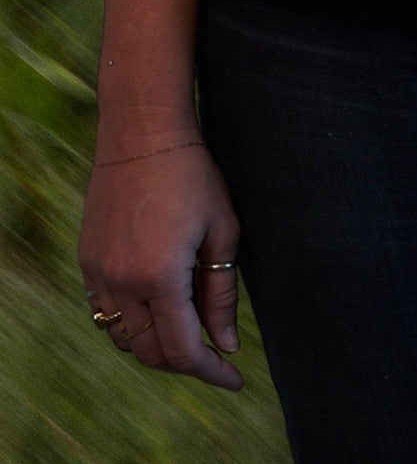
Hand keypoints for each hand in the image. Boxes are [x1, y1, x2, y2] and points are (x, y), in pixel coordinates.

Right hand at [79, 135, 243, 390]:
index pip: (182, 350)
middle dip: (184, 361)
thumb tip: (225, 344)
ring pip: (124, 338)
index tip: (233, 378)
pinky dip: (131, 323)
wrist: (142, 133)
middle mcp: (122, 282)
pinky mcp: (88, 260)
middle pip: (150, 352)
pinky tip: (157, 307)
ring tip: (188, 329)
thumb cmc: (193, 175)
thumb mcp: (222, 231)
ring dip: (155, 344)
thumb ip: (221, 294)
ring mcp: (99, 273)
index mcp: (161, 276)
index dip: (210, 371)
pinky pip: (105, 312)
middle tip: (214, 353)